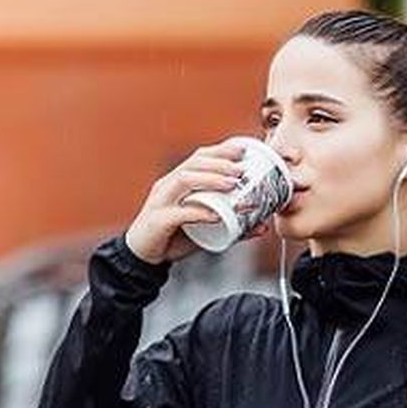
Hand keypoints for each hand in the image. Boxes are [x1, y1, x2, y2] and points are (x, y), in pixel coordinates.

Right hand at [124, 139, 249, 264]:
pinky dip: (198, 212)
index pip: (200, 157)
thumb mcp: (207, 229)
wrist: (145, 257)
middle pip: (193, 163)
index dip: (222, 150)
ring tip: (232, 184)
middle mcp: (168, 185)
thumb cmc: (174, 237)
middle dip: (220, 161)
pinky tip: (215, 215)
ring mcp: (160, 201)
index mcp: (179, 181)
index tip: (244, 150)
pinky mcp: (157, 221)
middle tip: (242, 169)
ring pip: (184, 180)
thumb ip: (233, 226)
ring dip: (210, 179)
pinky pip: (178, 213)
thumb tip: (262, 225)